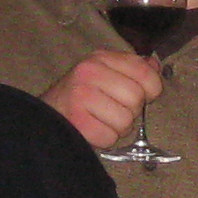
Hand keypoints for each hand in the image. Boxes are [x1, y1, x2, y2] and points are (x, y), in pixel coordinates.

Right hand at [41, 50, 164, 152]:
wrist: (42, 117)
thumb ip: (131, 68)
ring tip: (100, 120)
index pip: (145, 72)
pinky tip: (92, 130)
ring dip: (117, 127)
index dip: (151, 90)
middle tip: (112, 110)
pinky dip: (104, 139)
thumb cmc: (78, 96)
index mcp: (100, 58)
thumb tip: (155, 65)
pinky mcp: (77, 121)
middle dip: (130, 111)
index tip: (139, 96)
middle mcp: (89, 72)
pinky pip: (110, 137)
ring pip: (126, 121)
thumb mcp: (103, 73)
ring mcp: (81, 96)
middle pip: (137, 98)